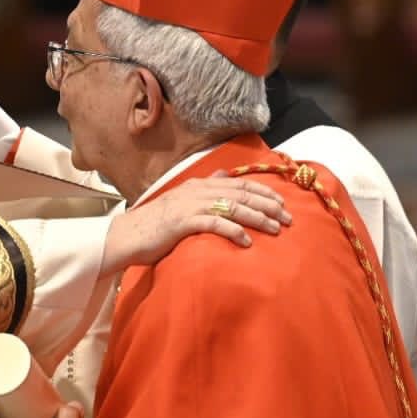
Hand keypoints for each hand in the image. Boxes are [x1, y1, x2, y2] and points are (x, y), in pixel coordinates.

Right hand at [101, 175, 289, 273]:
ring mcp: (190, 206)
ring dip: (258, 218)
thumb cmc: (156, 223)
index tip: (283, 203)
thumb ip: (204, 187)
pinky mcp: (182, 222)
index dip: (264, 191)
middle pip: (241, 194)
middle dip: (268, 205)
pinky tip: (246, 242)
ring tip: (275, 230)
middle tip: (288, 219)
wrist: (127, 236)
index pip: (239, 183)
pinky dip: (233, 231)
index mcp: (199, 185)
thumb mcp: (182, 200)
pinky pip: (214, 224)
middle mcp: (197, 191)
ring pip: (233, 207)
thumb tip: (223, 175)